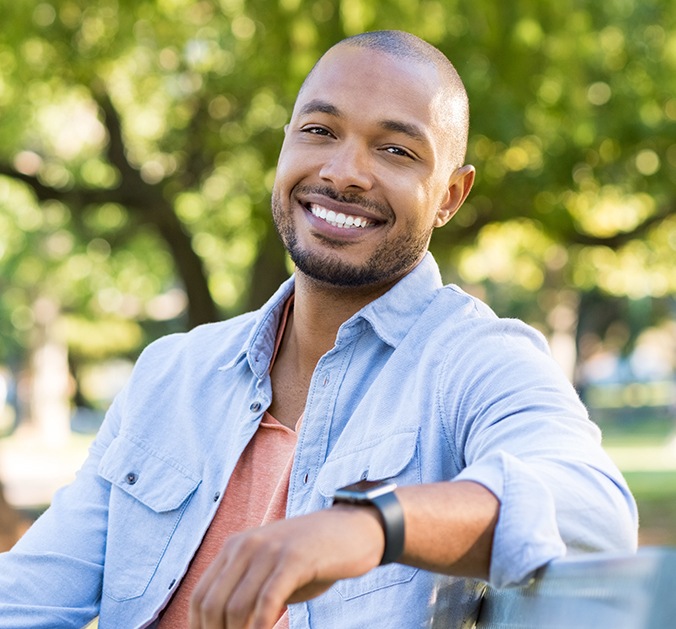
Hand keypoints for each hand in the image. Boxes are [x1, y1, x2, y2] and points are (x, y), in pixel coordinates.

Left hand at [189, 505, 384, 628]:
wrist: (355, 529)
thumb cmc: (314, 558)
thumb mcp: (273, 571)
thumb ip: (249, 592)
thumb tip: (229, 626)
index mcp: (235, 547)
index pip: (200, 596)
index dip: (200, 628)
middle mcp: (246, 545)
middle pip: (212, 604)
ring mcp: (270, 550)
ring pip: (236, 607)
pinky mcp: (294, 558)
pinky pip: (267, 602)